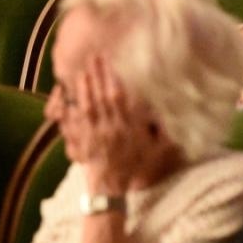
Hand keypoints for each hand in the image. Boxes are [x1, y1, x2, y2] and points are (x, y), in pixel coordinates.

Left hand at [58, 54, 171, 195]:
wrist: (111, 186)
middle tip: (93, 56)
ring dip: (85, 85)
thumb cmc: (134, 165)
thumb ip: (162, 130)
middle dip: (98, 75)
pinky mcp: (83, 138)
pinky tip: (72, 90)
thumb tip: (170, 112)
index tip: (113, 62)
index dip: (115, 79)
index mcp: (129, 127)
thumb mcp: (154, 149)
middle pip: (103, 96)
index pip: (121, 98)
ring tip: (83, 68)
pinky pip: (78, 118)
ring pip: (89, 104)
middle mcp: (111, 127)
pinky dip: (75, 102)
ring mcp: (95, 133)